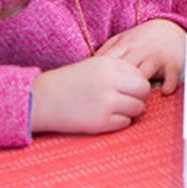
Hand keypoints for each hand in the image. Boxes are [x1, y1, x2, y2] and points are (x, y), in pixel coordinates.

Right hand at [30, 55, 149, 134]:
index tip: (127, 88)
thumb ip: (120, 70)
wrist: (42, 99)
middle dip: (139, 97)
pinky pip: (125, 123)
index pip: (140, 74)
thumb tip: (144, 84)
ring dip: (131, 111)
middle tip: (127, 100)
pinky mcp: (101, 122)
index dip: (136, 83)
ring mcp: (107, 102)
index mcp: (110, 64)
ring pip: (138, 108)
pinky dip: (119, 122)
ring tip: (115, 109)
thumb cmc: (70, 82)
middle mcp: (111, 81)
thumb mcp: (95, 65)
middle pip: (144, 90)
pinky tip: (106, 118)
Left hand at [96, 19, 186, 93]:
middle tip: (114, 104)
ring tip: (136, 102)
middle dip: (119, 87)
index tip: (97, 94)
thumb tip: (88, 67)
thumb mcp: (121, 40)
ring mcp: (156, 57)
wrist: (169, 28)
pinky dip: (168, 84)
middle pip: (126, 71)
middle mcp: (140, 51)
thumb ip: (106, 51)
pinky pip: (171, 75)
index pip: (110, 64)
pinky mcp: (173, 63)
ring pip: (146, 72)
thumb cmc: (142, 40)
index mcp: (125, 46)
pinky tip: (164, 92)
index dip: (102, 79)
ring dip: (140, 88)